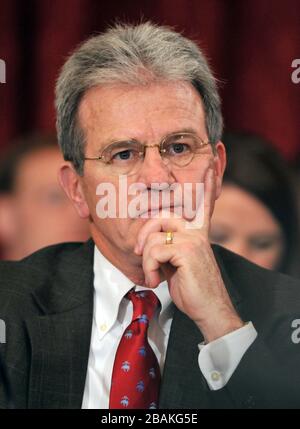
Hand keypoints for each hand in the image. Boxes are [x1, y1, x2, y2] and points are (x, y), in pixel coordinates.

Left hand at [134, 167, 243, 341]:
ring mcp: (193, 239)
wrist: (208, 309)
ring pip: (153, 237)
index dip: (206, 186)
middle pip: (161, 216)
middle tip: (138, 251)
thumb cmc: (191, 289)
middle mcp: (197, 232)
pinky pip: (154, 251)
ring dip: (146, 260)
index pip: (201, 204)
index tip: (210, 166)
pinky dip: (149, 268)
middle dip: (143, 234)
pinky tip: (156, 280)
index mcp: (198, 233)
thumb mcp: (177, 264)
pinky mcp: (187, 249)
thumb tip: (148, 244)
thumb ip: (168, 248)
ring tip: (152, 274)